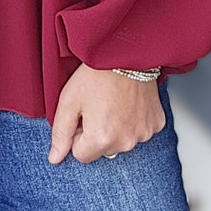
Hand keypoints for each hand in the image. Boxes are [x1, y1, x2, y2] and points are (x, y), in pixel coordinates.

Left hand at [48, 63, 165, 164]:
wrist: (126, 52)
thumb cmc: (96, 73)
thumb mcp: (69, 100)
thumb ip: (60, 133)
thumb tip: (55, 158)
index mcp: (101, 139)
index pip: (81, 155)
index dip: (77, 134)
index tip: (82, 114)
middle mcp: (125, 142)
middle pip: (102, 150)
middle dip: (97, 133)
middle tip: (97, 105)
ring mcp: (143, 134)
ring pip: (122, 141)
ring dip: (116, 128)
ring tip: (113, 101)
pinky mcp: (156, 124)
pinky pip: (139, 131)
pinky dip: (133, 121)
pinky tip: (128, 102)